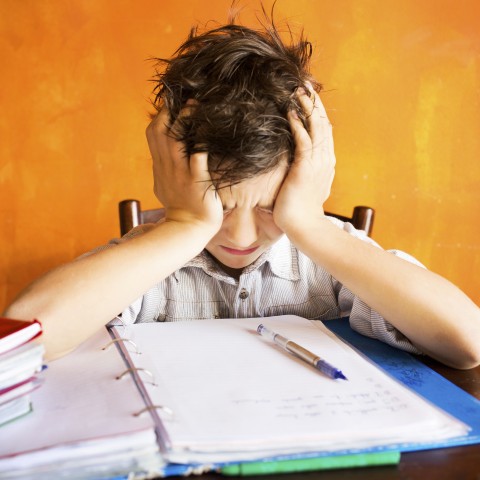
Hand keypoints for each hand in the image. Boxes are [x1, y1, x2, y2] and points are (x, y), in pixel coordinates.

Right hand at [146, 106, 222, 234]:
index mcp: (160, 166)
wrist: (188, 228)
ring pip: (175, 142)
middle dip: (168, 113)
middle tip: (183, 98)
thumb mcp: (163, 185)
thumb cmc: (179, 207)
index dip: (160, 117)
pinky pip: (198, 159)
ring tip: (194, 105)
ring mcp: (181, 174)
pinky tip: (207, 131)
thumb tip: (162, 154)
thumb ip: (162, 168)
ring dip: (184, 121)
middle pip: (160, 133)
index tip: (170, 104)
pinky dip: (201, 145)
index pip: (153, 135)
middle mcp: (167, 167)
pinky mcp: (197, 181)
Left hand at [273, 87, 335, 231]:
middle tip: (306, 84)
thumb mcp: (308, 186)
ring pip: (316, 127)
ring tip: (299, 90)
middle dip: (315, 103)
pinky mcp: (305, 166)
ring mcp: (318, 162)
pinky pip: (303, 139)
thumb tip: (300, 165)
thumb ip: (307, 171)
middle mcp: (325, 158)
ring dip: (307, 107)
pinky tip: (290, 110)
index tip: (309, 98)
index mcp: (326, 162)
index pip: (324, 131)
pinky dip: (297, 123)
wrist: (303, 225)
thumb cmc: (301, 209)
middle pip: (323, 124)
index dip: (318, 113)